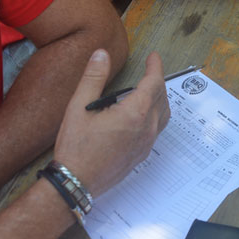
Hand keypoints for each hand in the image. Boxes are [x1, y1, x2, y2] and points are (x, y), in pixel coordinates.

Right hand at [53, 50, 169, 196]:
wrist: (75, 183)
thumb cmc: (76, 147)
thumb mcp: (79, 107)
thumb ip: (94, 78)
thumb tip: (102, 55)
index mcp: (135, 113)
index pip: (154, 82)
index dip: (155, 66)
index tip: (153, 56)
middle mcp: (146, 128)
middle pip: (162, 97)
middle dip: (157, 81)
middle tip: (148, 70)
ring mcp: (146, 144)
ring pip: (163, 114)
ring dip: (159, 98)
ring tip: (147, 90)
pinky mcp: (141, 155)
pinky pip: (157, 129)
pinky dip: (155, 115)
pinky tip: (140, 115)